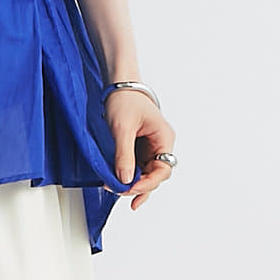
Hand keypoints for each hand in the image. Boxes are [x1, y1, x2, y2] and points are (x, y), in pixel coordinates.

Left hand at [105, 88, 174, 211]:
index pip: (163, 169)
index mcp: (164, 138)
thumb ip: (124, 155)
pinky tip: (118, 184)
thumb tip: (124, 180)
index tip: (130, 189)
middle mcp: (160, 145)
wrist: (119, 87)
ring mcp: (150, 148)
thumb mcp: (122, 128)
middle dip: (139, 186)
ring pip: (146, 174)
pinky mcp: (139, 149)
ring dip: (132, 183)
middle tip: (119, 192)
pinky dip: (128, 176)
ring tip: (116, 191)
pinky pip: (136, 167)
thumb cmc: (125, 100)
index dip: (148, 183)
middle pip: (155, 175)